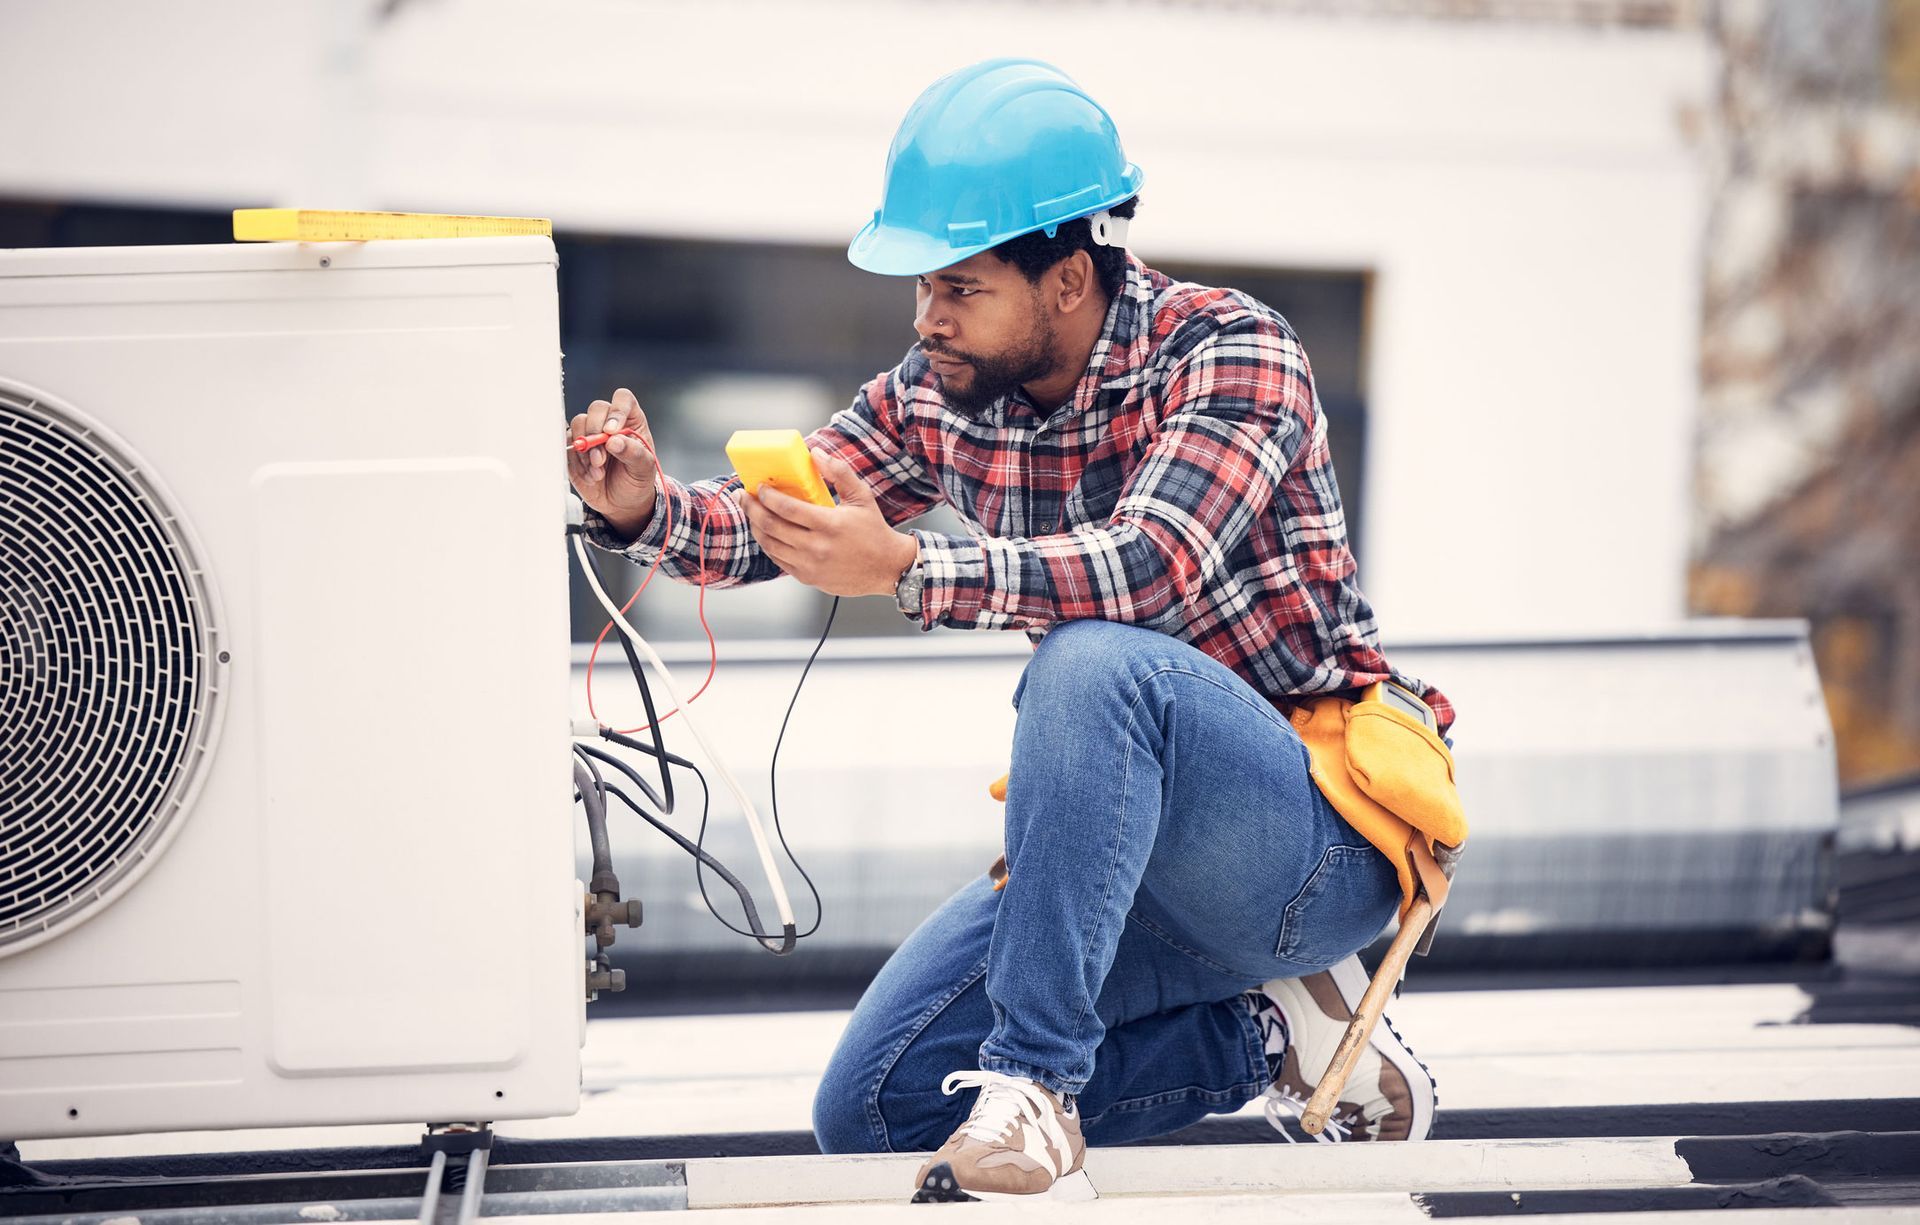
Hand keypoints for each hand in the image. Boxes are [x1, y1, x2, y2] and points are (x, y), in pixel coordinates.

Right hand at [566, 388, 658, 537]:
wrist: (622, 502)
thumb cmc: (636, 480)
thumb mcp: (643, 469)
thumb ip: (633, 453)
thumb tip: (614, 440)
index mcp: (630, 421)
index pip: (623, 399)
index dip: (616, 410)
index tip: (612, 431)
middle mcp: (608, 423)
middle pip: (596, 409)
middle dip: (595, 433)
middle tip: (601, 459)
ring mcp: (589, 434)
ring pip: (578, 424)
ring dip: (586, 451)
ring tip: (598, 472)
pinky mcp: (574, 449)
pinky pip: (567, 446)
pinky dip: (577, 464)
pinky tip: (591, 477)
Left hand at [738, 449, 917, 597]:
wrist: (887, 567)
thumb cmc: (874, 530)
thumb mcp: (861, 496)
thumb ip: (839, 472)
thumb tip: (815, 453)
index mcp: (829, 524)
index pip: (786, 508)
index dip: (766, 496)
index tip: (758, 486)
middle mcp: (816, 547)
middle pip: (771, 526)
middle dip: (751, 509)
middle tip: (743, 496)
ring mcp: (810, 565)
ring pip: (770, 545)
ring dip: (755, 527)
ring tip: (751, 513)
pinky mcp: (807, 578)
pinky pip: (778, 560)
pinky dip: (768, 544)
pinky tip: (766, 532)